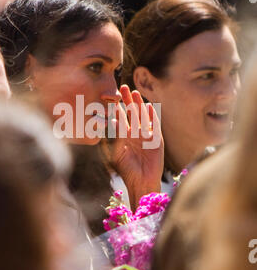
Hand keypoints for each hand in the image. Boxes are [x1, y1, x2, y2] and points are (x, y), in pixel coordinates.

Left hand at [109, 85, 163, 210]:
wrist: (141, 182)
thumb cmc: (127, 171)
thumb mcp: (118, 152)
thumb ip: (117, 137)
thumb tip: (113, 121)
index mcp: (126, 137)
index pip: (122, 119)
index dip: (118, 107)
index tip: (112, 97)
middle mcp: (137, 134)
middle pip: (132, 113)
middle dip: (128, 101)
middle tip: (123, 87)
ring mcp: (147, 136)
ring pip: (143, 117)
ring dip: (139, 105)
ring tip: (135, 93)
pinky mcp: (157, 141)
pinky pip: (154, 126)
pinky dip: (152, 117)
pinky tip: (148, 107)